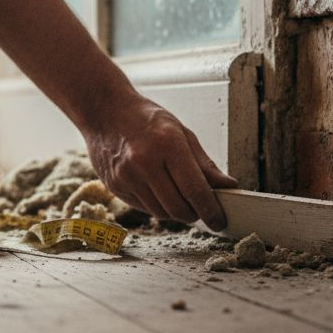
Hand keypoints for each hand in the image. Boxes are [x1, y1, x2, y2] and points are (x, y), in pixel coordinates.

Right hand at [83, 95, 237, 229]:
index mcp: (168, 144)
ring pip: (160, 213)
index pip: (195, 190)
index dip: (211, 211)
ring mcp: (126, 176)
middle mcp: (144, 162)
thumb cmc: (146, 119)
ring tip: (180, 198)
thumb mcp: (181, 132)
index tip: (219, 221)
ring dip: (175, 212)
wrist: (104, 111)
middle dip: (194, 214)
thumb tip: (228, 186)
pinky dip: (156, 206)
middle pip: (178, 208)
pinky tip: (159, 192)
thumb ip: (204, 164)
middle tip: (202, 210)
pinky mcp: (114, 186)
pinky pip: (143, 208)